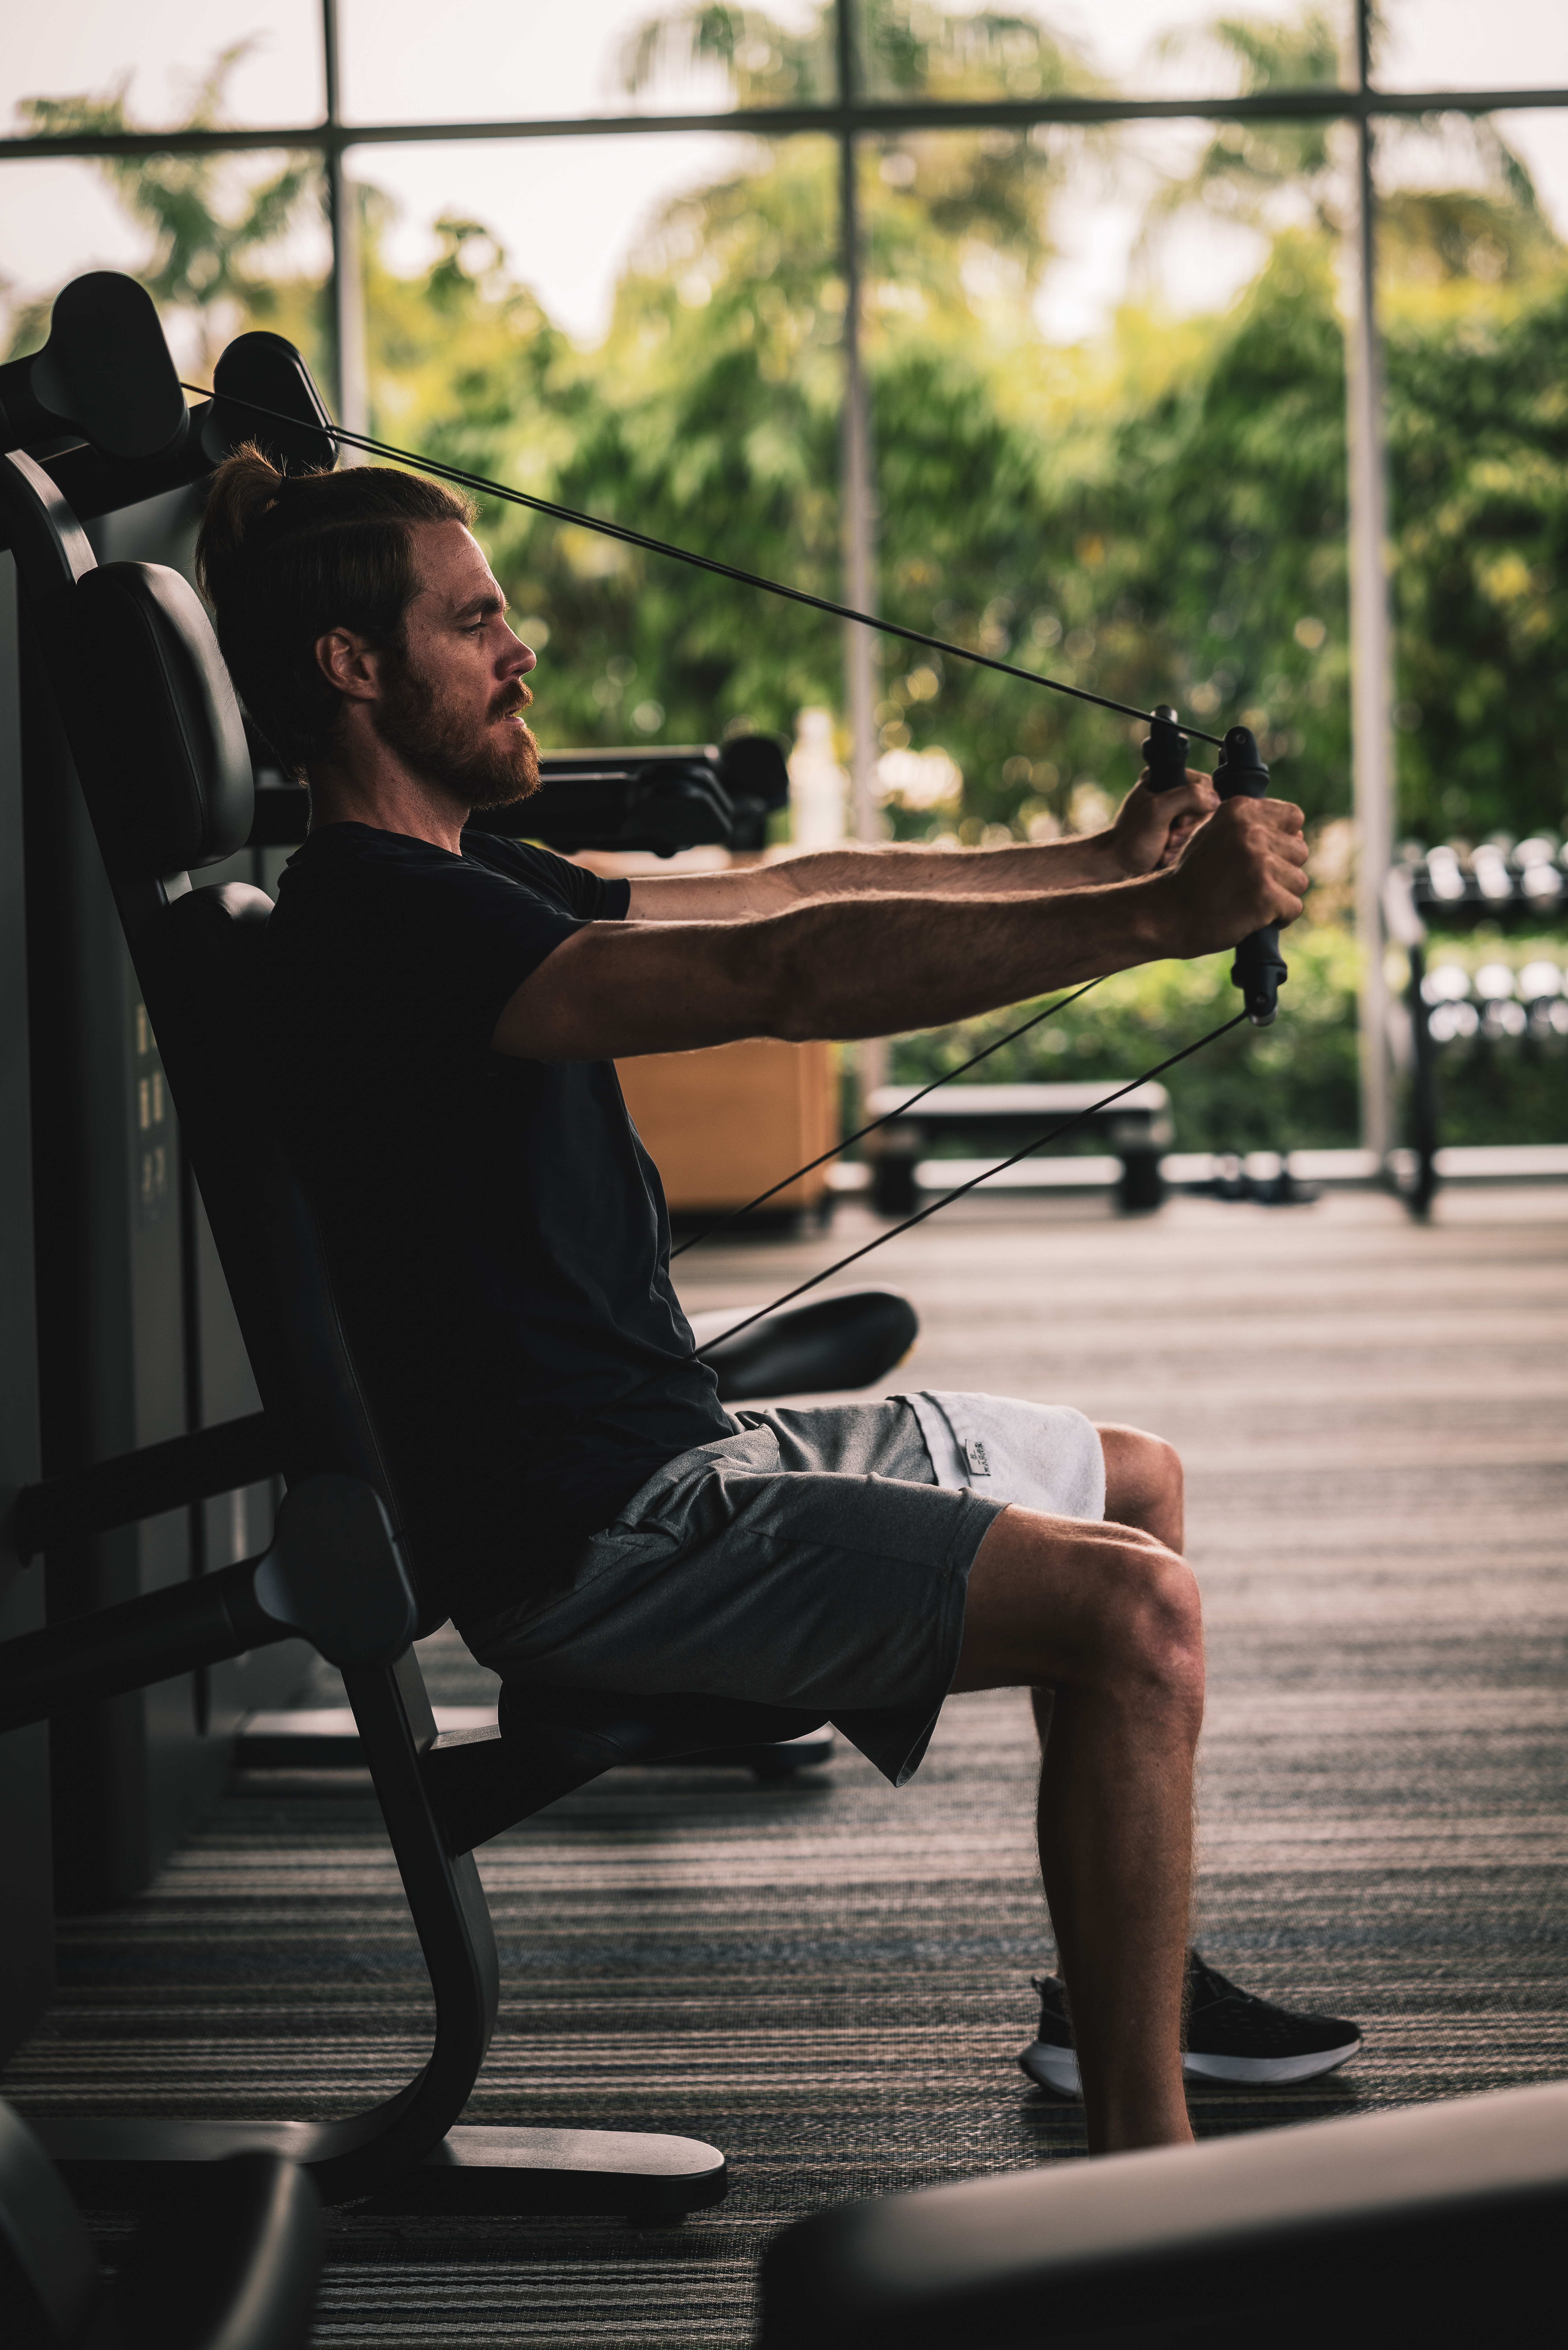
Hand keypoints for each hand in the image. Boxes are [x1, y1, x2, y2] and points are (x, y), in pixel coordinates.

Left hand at [1107, 769, 1218, 877]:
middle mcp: (1168, 793)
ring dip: (1183, 842)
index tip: (1180, 820)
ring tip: (1164, 846)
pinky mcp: (1173, 832)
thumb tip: (1215, 799)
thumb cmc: (1131, 840)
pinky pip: (1191, 839)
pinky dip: (1179, 850)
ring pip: (1199, 826)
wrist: (1116, 866)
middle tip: (1171, 835)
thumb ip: (1188, 797)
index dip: (1199, 805)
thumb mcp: (1158, 812)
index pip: (1204, 785)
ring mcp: (1172, 814)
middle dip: (1189, 828)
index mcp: (1163, 778)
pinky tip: (1164, 854)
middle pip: (1204, 808)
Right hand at [1150, 795, 1307, 957]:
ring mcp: (1259, 863)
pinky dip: (1278, 918)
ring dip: (1279, 896)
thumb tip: (1297, 833)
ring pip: (1299, 881)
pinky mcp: (1266, 895)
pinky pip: (1293, 908)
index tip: (1259, 856)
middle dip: (1280, 871)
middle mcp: (1251, 831)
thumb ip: (1250, 827)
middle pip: (1299, 851)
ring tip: (1246, 900)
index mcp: (1240, 809)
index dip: (1281, 840)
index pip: (1293, 817)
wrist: (1165, 914)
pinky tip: (1251, 917)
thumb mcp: (1213, 835)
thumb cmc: (1191, 878)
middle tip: (1246, 883)